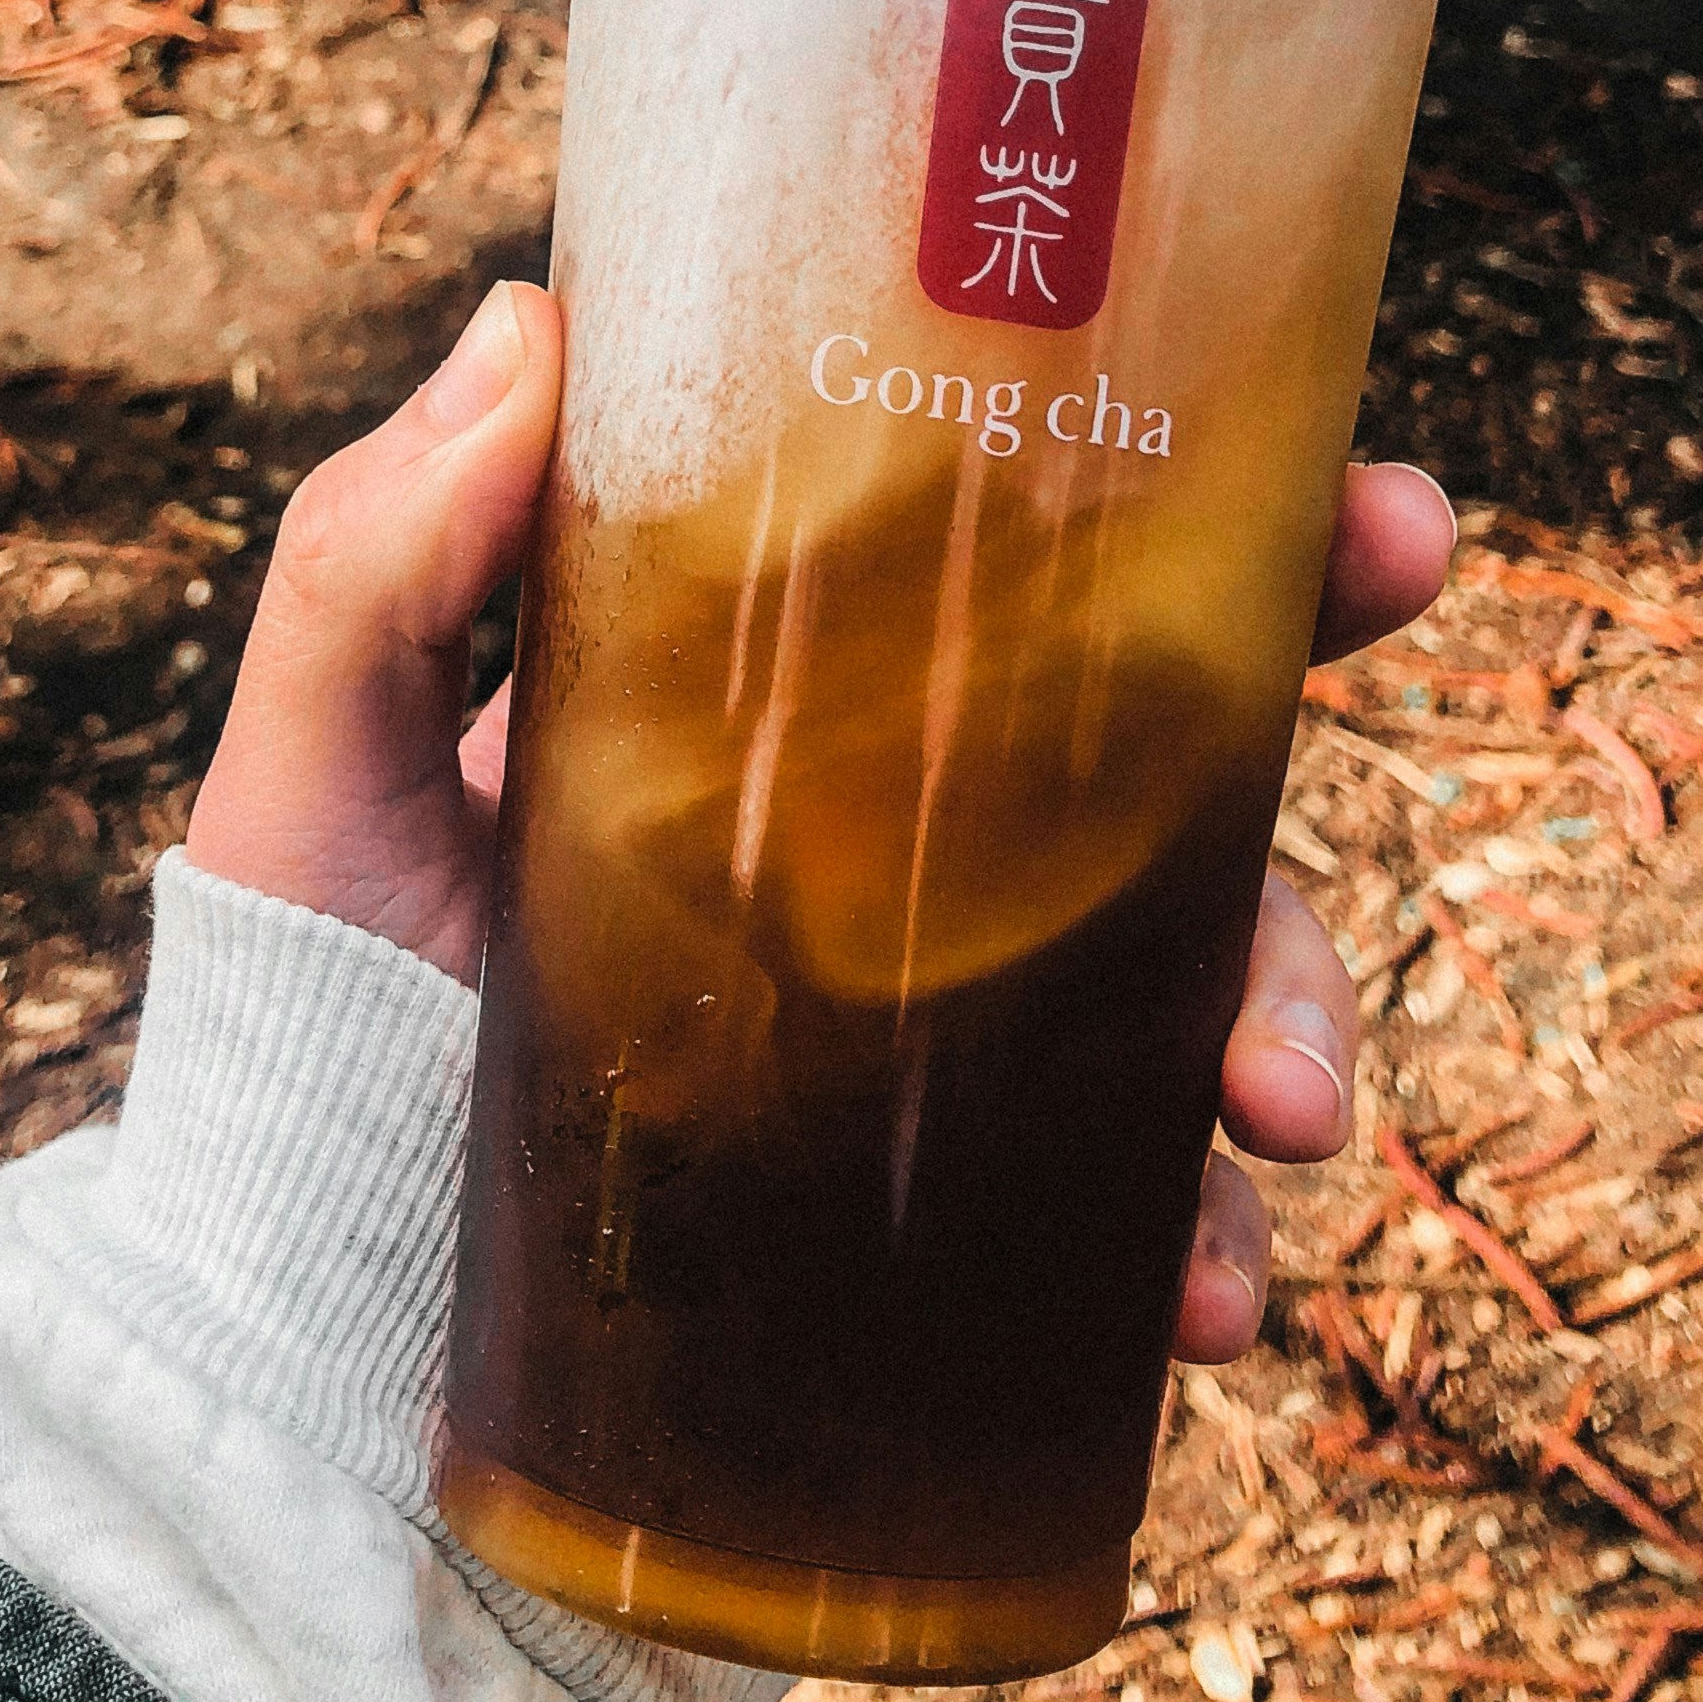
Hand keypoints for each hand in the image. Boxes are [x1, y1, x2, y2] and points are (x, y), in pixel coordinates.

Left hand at [184, 281, 1454, 1361]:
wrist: (310, 1390)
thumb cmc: (296, 1051)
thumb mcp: (311, 784)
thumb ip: (380, 562)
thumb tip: (531, 312)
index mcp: (768, 708)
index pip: (993, 561)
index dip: (1182, 499)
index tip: (1342, 469)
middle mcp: (879, 856)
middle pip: (1154, 741)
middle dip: (1314, 678)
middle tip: (1406, 591)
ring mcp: (934, 1047)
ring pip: (1188, 977)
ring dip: (1291, 1007)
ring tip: (1283, 1110)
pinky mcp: (952, 1234)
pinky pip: (1132, 1214)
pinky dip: (1201, 1240)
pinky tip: (1200, 1293)